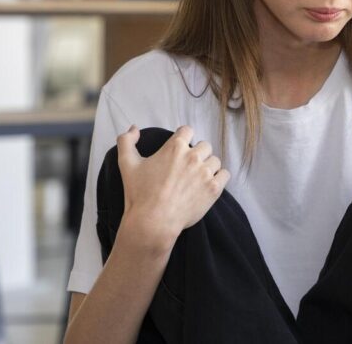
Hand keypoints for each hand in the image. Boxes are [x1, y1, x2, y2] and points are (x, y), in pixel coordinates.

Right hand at [116, 125, 229, 243]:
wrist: (153, 222)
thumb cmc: (140, 194)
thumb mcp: (126, 164)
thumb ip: (126, 141)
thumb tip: (134, 128)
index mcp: (175, 147)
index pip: (187, 131)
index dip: (183, 138)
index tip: (180, 148)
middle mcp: (193, 156)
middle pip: (204, 145)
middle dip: (197, 153)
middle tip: (187, 167)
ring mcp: (205, 172)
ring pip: (215, 160)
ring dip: (208, 166)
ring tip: (197, 178)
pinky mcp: (214, 188)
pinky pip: (225, 174)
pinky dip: (219, 177)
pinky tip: (209, 184)